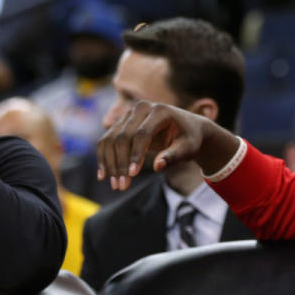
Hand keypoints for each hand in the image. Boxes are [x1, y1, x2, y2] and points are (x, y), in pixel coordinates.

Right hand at [96, 101, 240, 190]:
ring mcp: (129, 114)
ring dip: (110, 163)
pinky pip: (108, 140)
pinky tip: (104, 175)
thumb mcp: (188, 148)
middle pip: (123, 137)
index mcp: (160, 111)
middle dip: (120, 163)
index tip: (133, 174)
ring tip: (114, 185)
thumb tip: (158, 167)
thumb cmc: (190, 139)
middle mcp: (141, 108)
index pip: (142, 134)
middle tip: (121, 186)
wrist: (188, 128)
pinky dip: (104, 158)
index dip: (136, 154)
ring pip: (111, 139)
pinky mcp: (122, 123)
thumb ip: (174, 156)